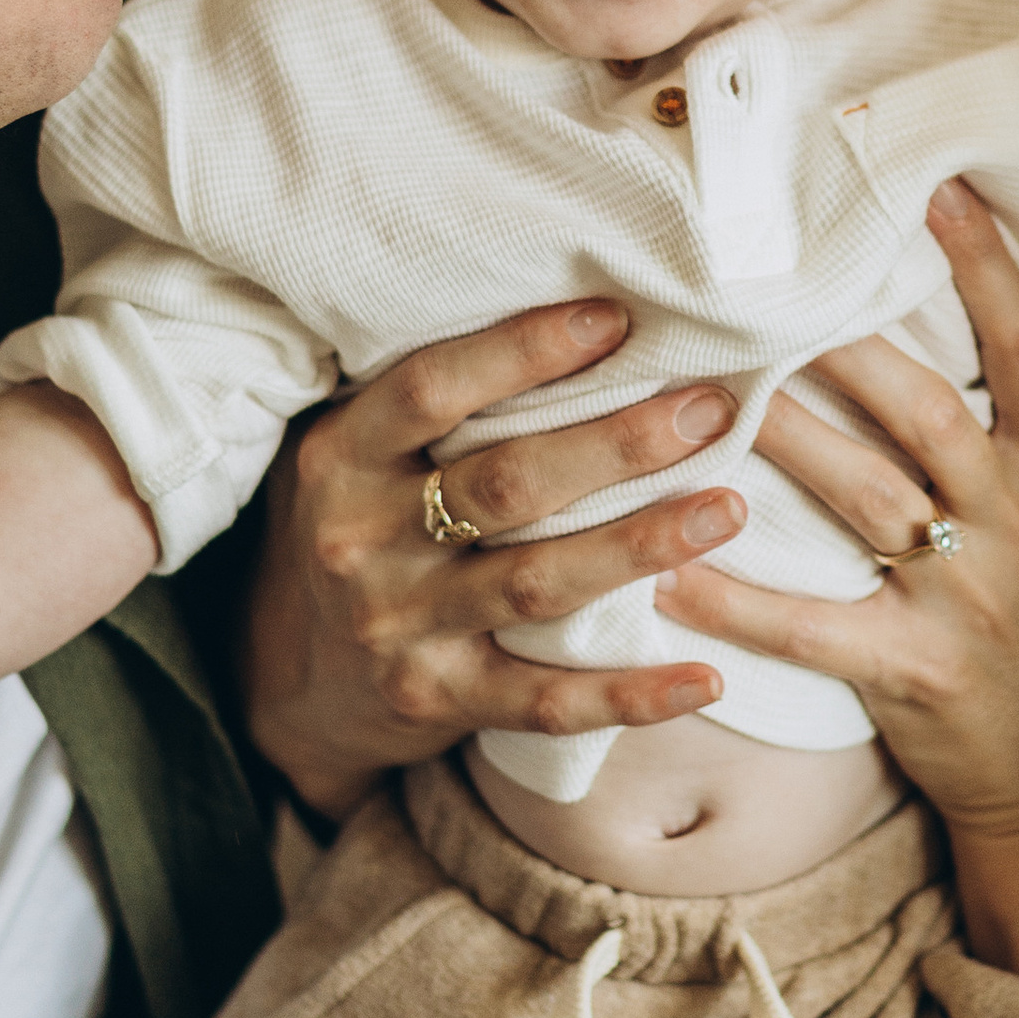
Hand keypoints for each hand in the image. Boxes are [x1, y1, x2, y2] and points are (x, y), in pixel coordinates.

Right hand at [243, 299, 749, 811]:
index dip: (524, 350)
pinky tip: (706, 675)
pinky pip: (546, 702)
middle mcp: (360, 540)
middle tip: (710, 409)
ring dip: (642, 547)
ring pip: (537, 584)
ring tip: (730, 508)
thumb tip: (582, 315)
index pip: (431, 388)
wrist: (288, 682)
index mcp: (342, 457)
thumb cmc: (361, 528)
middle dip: (616, 445)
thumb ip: (435, 400)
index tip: (619, 317)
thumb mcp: (357, 453)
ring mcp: (398, 628)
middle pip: (505, 484)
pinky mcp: (436, 703)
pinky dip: (630, 694)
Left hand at [657, 181, 1018, 854]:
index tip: (932, 185)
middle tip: (754, 279)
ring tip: (690, 384)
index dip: (985, 263)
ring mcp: (971, 598)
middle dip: (840, 340)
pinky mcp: (921, 672)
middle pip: (923, 405)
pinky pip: (813, 627)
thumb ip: (996, 442)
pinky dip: (736, 600)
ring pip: (861, 494)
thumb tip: (910, 333)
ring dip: (773, 435)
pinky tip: (666, 573)